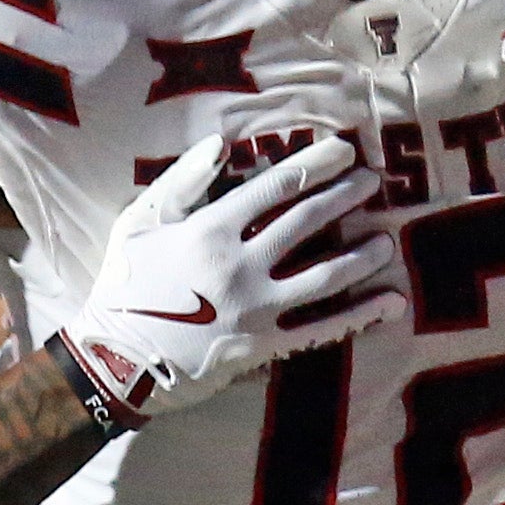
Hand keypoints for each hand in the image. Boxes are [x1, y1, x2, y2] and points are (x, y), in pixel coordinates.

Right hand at [53, 131, 394, 426]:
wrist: (114, 361)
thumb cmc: (123, 286)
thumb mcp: (138, 222)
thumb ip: (179, 181)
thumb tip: (220, 143)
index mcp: (211, 229)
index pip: (276, 187)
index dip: (316, 165)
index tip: (345, 152)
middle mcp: (241, 265)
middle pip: (308, 222)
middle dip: (346, 197)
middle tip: (376, 181)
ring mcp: (257, 308)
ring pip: (325, 275)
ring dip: (362, 255)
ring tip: (387, 240)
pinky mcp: (264, 346)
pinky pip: (322, 329)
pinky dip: (360, 315)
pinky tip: (390, 302)